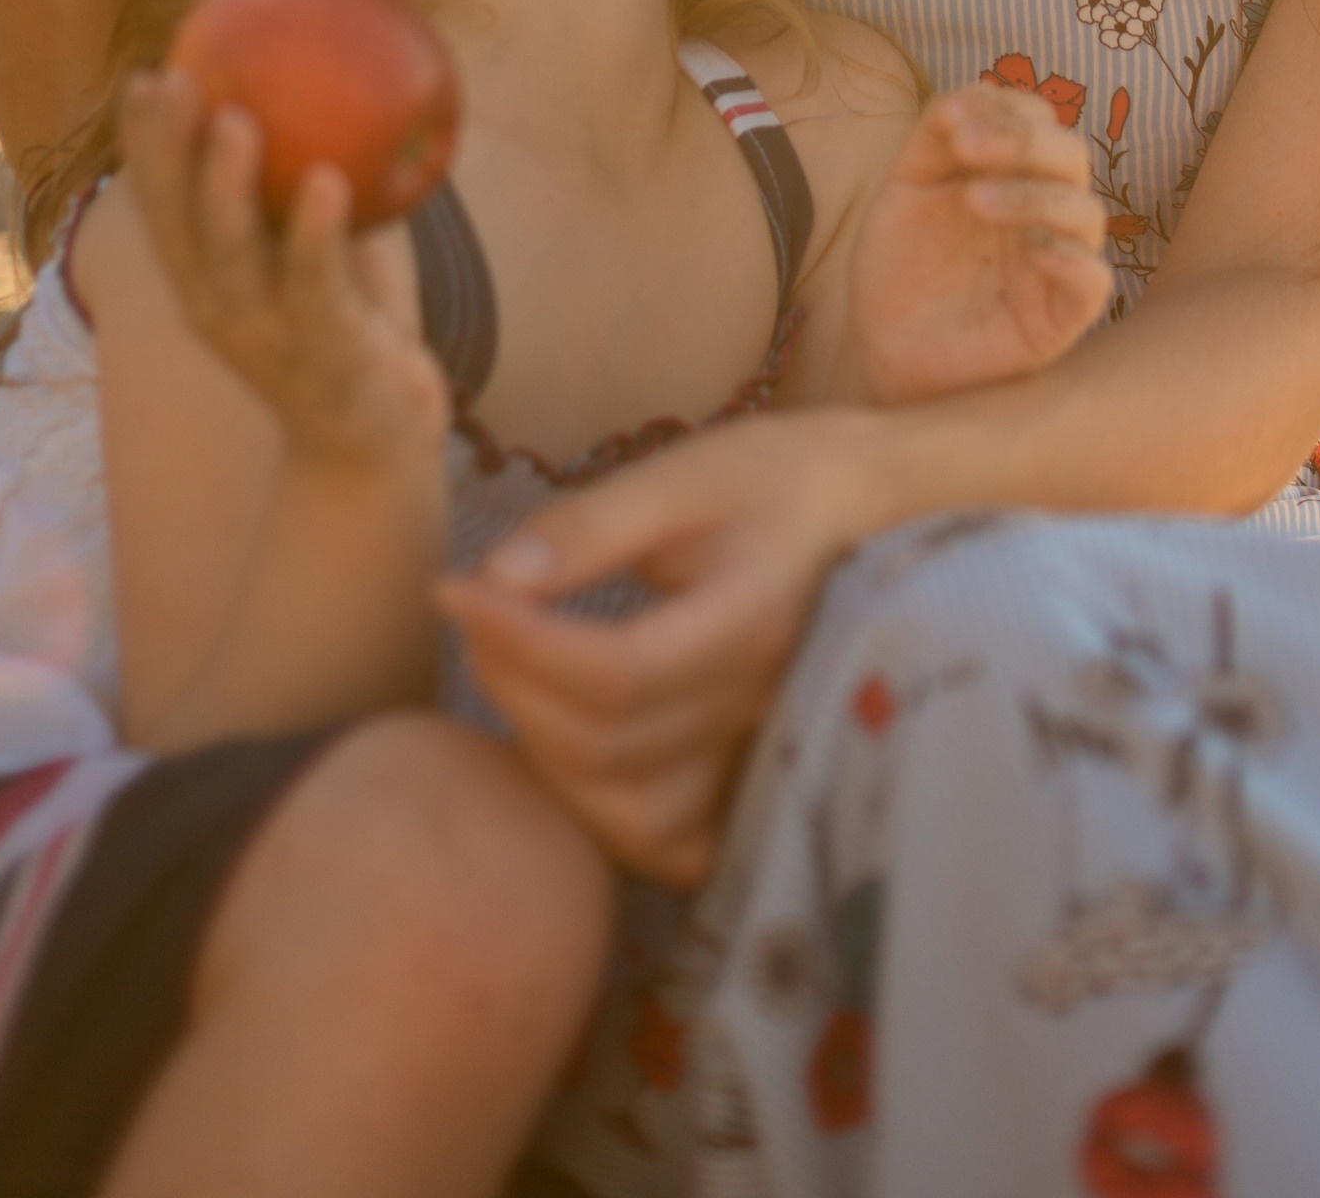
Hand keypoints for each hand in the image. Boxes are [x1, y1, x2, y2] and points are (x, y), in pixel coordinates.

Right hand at [122, 71, 445, 473]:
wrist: (375, 442)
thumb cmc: (350, 323)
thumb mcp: (325, 245)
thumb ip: (315, 177)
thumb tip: (335, 76)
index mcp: (206, 282)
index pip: (161, 209)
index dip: (146, 146)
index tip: (146, 74)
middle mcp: (219, 309)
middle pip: (176, 226)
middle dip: (167, 152)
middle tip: (172, 79)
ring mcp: (266, 337)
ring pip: (233, 257)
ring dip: (229, 188)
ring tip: (236, 119)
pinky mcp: (324, 355)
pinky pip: (316, 287)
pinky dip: (315, 233)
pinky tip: (327, 180)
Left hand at [436, 407, 886, 884]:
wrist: (864, 511)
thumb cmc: (771, 481)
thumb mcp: (685, 474)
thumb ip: (592, 526)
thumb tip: (496, 576)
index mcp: (749, 622)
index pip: (616, 673)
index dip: (519, 643)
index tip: (456, 589)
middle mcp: (758, 707)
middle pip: (607, 745)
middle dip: (512, 682)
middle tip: (476, 612)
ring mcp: (759, 758)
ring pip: (628, 813)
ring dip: (544, 750)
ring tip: (513, 672)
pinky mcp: (751, 787)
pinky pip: (668, 845)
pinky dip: (603, 813)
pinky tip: (569, 749)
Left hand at [841, 82, 1110, 404]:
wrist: (884, 346)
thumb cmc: (904, 266)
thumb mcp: (907, 189)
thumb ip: (934, 138)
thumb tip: (970, 92)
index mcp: (1015, 174)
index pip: (1039, 121)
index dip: (1005, 109)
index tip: (952, 117)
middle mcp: (1045, 212)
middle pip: (1071, 157)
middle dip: (1022, 141)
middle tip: (966, 145)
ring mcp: (1057, 263)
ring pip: (1086, 213)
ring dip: (1034, 195)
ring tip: (973, 199)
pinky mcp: (1061, 317)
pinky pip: (1093, 282)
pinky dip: (1072, 260)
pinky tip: (1034, 252)